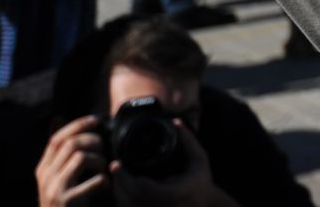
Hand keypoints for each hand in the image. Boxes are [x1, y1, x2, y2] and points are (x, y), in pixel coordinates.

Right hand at [35, 114, 105, 206]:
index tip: (96, 120)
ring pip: (80, 157)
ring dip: (99, 159)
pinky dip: (103, 180)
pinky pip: (93, 181)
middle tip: (104, 147)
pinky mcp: (66, 201)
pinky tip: (106, 184)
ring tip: (104, 168)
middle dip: (92, 140)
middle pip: (70, 144)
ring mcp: (54, 189)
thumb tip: (58, 118)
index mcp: (42, 169)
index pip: (56, 139)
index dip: (77, 125)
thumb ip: (59, 153)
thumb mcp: (57, 176)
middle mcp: (45, 177)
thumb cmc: (63, 202)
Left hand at [110, 119, 232, 205]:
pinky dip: (123, 199)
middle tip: (114, 166)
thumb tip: (176, 121)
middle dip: (119, 181)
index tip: (116, 163)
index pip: (141, 187)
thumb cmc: (201, 182)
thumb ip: (189, 140)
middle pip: (129, 197)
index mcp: (171, 194)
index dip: (125, 176)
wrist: (205, 205)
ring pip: (126, 205)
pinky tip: (124, 187)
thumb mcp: (200, 159)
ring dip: (119, 190)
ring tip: (118, 174)